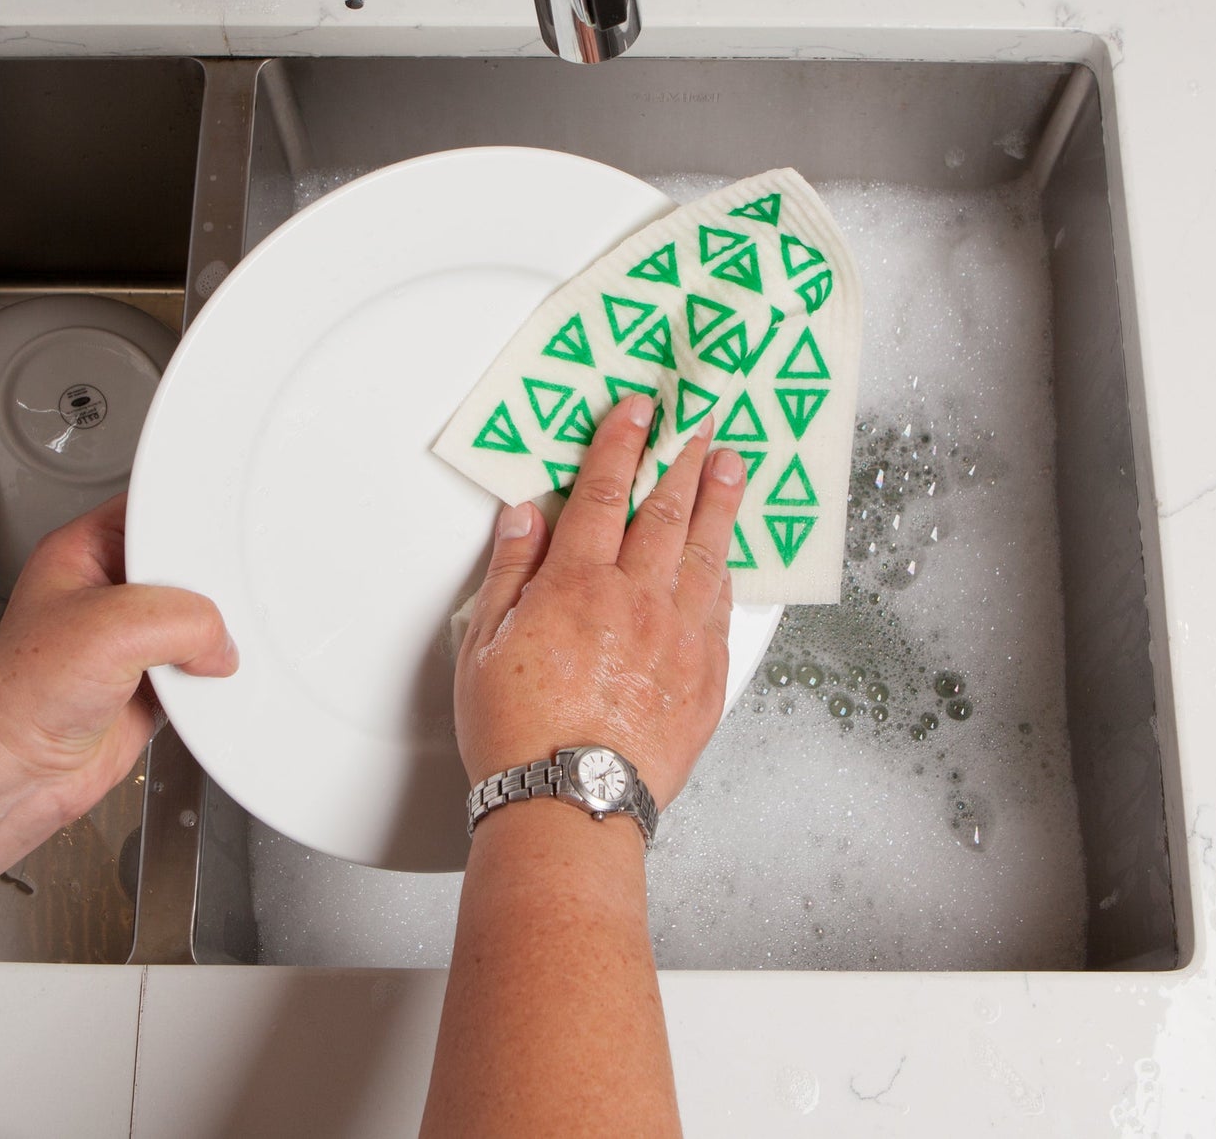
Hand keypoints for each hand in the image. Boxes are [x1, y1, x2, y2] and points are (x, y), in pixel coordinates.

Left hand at [0, 493, 236, 827]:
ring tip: (208, 647)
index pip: (156, 513)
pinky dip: (212, 674)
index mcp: (87, 550)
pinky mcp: (152, 678)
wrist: (13, 774)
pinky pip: (201, 663)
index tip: (225, 541)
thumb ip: (183, 620)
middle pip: (188, 567)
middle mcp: (112, 589)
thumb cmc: (19, 696)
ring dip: (213, 636)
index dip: (193, 522)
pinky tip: (204, 679)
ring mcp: (134, 636)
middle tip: (219, 604)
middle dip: (210, 588)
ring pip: (200, 618)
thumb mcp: (110, 629)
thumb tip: (220, 642)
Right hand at [454, 394, 746, 808]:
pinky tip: (730, 555)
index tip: (637, 411)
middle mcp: (637, 601)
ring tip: (732, 466)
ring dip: (720, 501)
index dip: (621, 443)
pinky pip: (724, 608)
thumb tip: (524, 517)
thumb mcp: (483, 645)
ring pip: (707, 551)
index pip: (604, 492)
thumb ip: (509, 572)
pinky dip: (728, 571)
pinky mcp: (707, 677)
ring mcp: (680, 638)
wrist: (570, 806)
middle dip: (682, 457)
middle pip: (667, 510)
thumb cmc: (520, 733)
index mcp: (579, 585)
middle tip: (699, 422)